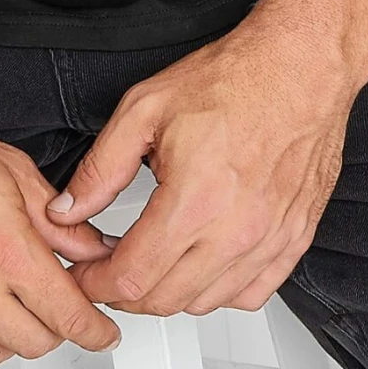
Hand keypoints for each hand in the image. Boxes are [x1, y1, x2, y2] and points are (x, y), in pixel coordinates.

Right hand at [0, 74, 123, 368]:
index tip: (102, 334)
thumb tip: (93, 248)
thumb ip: (57, 219)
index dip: (94, 331)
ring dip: (6, 337)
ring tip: (4, 304)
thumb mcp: (9, 168)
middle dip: (54, 328)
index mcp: (3, 247)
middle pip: (33, 343)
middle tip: (52, 305)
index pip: (66, 314)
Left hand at [46, 24, 356, 315]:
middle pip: (165, 299)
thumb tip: (67, 210)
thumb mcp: (145, 109)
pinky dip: (218, 291)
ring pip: (206, 302)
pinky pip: (250, 294)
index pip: (132, 276)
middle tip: (109, 267)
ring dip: (169, 293)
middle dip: (125, 291)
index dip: (96, 283)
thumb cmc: (233, 79)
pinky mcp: (295, 239)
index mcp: (196, 200)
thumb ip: (100, 168)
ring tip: (152, 261)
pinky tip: (201, 264)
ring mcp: (270, 240)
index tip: (85, 274)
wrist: (300, 66)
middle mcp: (237, 230)